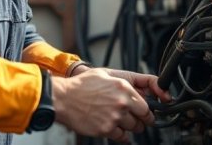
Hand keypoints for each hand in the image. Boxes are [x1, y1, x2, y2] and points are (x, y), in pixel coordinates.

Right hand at [52, 68, 167, 142]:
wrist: (63, 98)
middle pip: (144, 118)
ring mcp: (114, 117)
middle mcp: (122, 103)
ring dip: (130, 126)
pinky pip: (122, 137)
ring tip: (121, 120)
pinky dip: (123, 136)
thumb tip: (144, 88)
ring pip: (134, 128)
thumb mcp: (107, 73)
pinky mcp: (105, 129)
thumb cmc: (82, 85)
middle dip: (143, 120)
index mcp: (124, 87)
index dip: (148, 110)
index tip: (148, 113)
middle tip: (138, 119)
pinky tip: (118, 131)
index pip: (146, 104)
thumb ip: (127, 81)